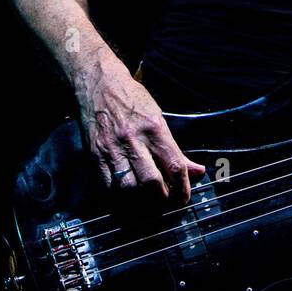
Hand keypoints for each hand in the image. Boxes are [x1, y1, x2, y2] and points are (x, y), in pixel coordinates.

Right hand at [73, 49, 205, 206]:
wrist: (98, 85)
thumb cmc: (132, 100)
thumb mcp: (159, 118)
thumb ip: (176, 149)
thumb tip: (197, 171)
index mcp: (154, 129)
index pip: (174, 166)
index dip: (182, 188)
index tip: (184, 199)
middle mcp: (133, 140)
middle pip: (151, 182)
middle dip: (162, 199)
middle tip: (165, 203)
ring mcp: (111, 149)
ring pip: (127, 188)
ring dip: (139, 203)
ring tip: (147, 206)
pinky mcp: (94, 155)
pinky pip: (106, 185)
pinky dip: (117, 198)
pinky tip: (125, 201)